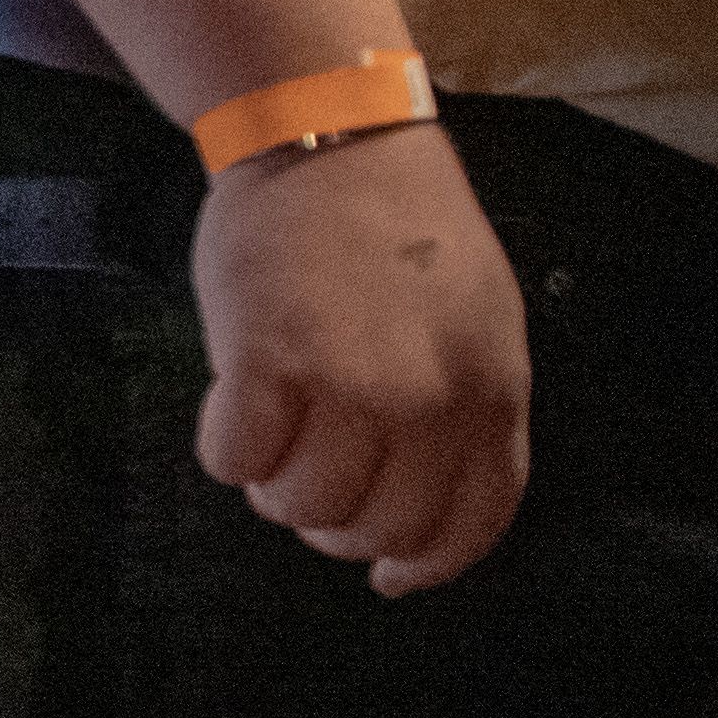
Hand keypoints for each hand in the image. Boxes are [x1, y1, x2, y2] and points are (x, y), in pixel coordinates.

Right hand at [190, 123, 529, 594]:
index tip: (388, 578)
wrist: (331, 139)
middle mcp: (427, 399)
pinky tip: (233, 411)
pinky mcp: (266, 363)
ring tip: (271, 437)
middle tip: (305, 486)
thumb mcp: (474, 321)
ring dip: (275, 489)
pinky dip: (227, 451)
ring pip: (301, 505)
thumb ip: (458, 407)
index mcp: (490, 390)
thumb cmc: (397, 228)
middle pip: (375, 526)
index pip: (470, 521)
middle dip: (333, 525)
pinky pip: (235, 461)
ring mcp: (346, 383)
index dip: (424, 564)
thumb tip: (408, 505)